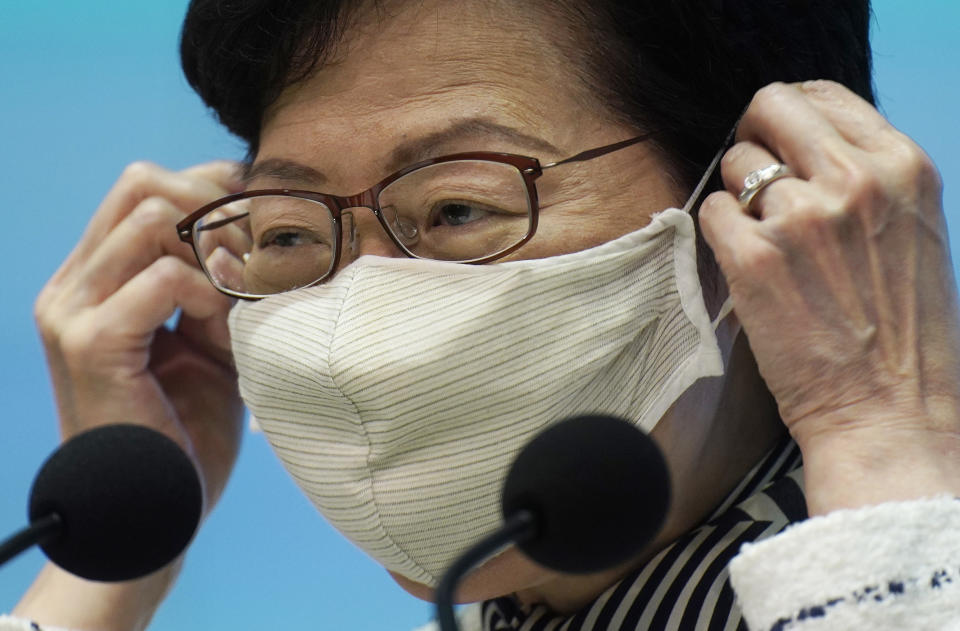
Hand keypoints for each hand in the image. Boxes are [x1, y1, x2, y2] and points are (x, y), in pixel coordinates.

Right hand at [34, 160, 245, 515]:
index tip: (260, 220)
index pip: (144, 188)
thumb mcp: (209, 344)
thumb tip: (254, 234)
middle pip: (143, 183)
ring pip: (152, 216)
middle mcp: (73, 286)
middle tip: (254, 259)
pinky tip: (227, 329)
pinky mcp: (92, 343)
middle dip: (215, 207)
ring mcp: (74, 311)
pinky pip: (162, 277)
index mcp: (95, 282)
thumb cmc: (187, 430)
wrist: (156, 508)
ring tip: (240, 302)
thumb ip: (217, 288)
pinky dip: (208, 292)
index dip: (209, 189)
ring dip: (215, 251)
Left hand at [700, 81, 959, 514]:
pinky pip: (709, 212)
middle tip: (751, 176)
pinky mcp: (753, 257)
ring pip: (735, 165)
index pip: (822, 94)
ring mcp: (799, 216)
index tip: (776, 136)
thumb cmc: (901, 331)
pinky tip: (745, 267)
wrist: (889, 411)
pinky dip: (718, 235)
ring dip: (739, 198)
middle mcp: (852, 179)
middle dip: (752, 135)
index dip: (788, 113)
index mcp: (900, 166)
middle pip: (769, 107)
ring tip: (766, 245)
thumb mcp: (910, 231)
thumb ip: (865, 180)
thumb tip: (804, 147)